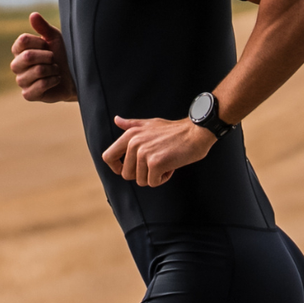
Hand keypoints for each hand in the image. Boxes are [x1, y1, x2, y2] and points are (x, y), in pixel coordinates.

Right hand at [9, 12, 75, 102]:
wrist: (75, 76)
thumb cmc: (63, 55)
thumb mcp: (55, 38)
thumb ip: (43, 27)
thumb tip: (33, 15)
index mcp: (19, 50)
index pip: (22, 41)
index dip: (40, 43)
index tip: (48, 46)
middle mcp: (16, 65)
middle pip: (28, 56)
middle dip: (48, 57)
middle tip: (54, 60)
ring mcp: (21, 80)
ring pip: (37, 71)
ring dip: (52, 70)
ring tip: (56, 70)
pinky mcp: (28, 94)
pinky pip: (39, 86)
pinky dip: (52, 81)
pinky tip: (56, 80)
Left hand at [101, 115, 217, 186]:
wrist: (196, 132)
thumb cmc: (175, 130)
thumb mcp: (150, 123)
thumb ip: (131, 125)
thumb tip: (117, 120)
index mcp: (130, 135)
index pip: (108, 157)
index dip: (116, 167)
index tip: (130, 169)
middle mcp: (133, 143)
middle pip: (126, 175)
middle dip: (141, 174)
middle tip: (156, 164)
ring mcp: (144, 153)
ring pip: (141, 181)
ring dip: (155, 176)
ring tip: (166, 162)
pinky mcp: (155, 163)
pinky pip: (153, 183)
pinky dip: (164, 178)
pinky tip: (171, 166)